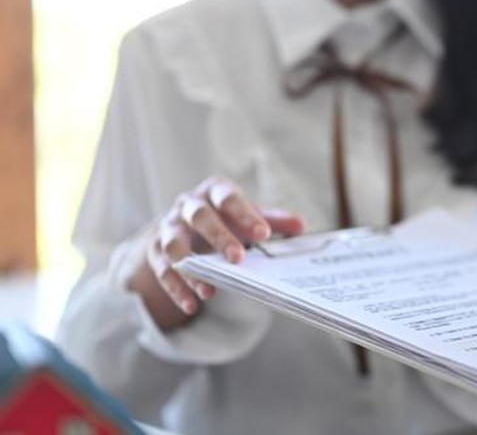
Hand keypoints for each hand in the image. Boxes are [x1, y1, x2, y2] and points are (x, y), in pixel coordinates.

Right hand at [128, 176, 305, 329]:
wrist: (188, 226)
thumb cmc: (226, 218)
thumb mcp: (250, 216)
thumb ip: (274, 221)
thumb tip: (301, 226)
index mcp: (214, 191)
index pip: (229, 198)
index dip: (246, 215)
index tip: (264, 234)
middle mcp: (188, 205)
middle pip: (200, 217)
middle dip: (218, 237)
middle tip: (238, 259)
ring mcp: (169, 227)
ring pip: (174, 245)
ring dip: (192, 269)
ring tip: (210, 291)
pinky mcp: (155, 251)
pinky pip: (162, 270)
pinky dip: (176, 289)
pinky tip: (192, 305)